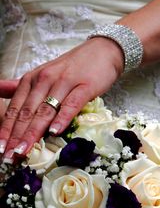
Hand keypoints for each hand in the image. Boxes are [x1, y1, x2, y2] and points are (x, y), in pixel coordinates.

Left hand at [0, 37, 123, 162]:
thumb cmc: (72, 68)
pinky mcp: (84, 86)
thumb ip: (20, 85)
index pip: (15, 108)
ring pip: (45, 111)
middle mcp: (44, 80)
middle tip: (8, 156)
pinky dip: (62, 118)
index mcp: (32, 79)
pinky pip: (71, 104)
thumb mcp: (43, 74)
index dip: (6, 129)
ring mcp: (64, 83)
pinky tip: (55, 132)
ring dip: (33, 132)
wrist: (102, 52)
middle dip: (15, 136)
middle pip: (27, 112)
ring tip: (23, 151)